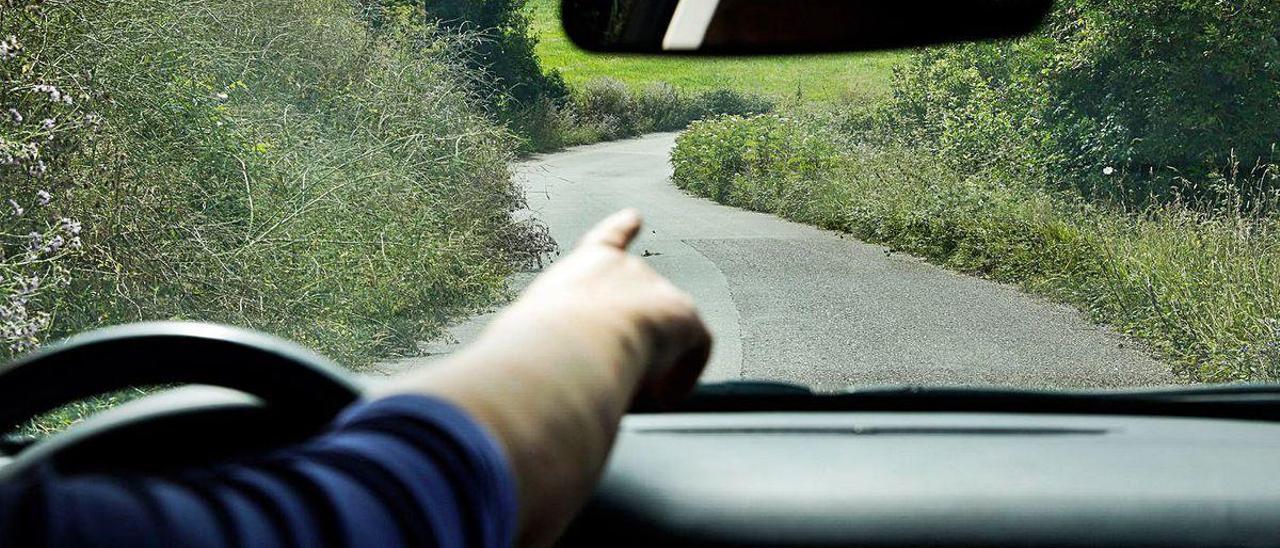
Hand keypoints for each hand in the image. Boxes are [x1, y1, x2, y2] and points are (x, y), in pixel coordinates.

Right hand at [382, 209, 711, 546]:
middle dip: (635, 347)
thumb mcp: (504, 359)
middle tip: (615, 384)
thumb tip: (396, 411)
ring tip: (622, 397)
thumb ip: (479, 375)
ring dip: (648, 373)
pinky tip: (653, 399)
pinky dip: (677, 383)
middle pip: (640, 311)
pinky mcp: (683, 314)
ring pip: (663, 343)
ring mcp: (654, 287)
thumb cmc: (524, 362)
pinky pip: (694, 356)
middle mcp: (620, 269)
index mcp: (579, 272)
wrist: (563, 356)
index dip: (619, 232)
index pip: (603, 244)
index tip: (635, 216)